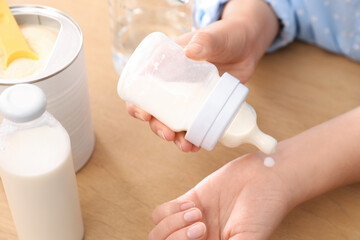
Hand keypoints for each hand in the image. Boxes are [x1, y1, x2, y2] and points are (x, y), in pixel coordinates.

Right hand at [126, 0, 278, 151]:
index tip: (143, 113)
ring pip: (175, 122)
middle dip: (158, 126)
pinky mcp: (205, 107)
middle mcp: (174, 85)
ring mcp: (190, 98)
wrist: (247, 46)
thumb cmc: (226, 35)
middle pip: (156, 111)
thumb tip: (191, 51)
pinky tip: (197, 146)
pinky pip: (196, 126)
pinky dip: (195, 138)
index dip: (137, 103)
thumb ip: (204, 40)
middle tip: (168, 134)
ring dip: (176, 138)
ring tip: (186, 146)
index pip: (142, 87)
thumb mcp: (214, 36)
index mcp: (166, 67)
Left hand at [148, 152, 293, 239]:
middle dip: (177, 238)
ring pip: (160, 231)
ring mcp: (192, 221)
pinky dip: (171, 210)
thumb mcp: (248, 239)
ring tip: (197, 213)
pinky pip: (162, 212)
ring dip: (174, 223)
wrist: (267, 177)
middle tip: (201, 226)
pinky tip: (192, 205)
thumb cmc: (265, 210)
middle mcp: (200, 239)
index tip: (203, 236)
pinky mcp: (190, 200)